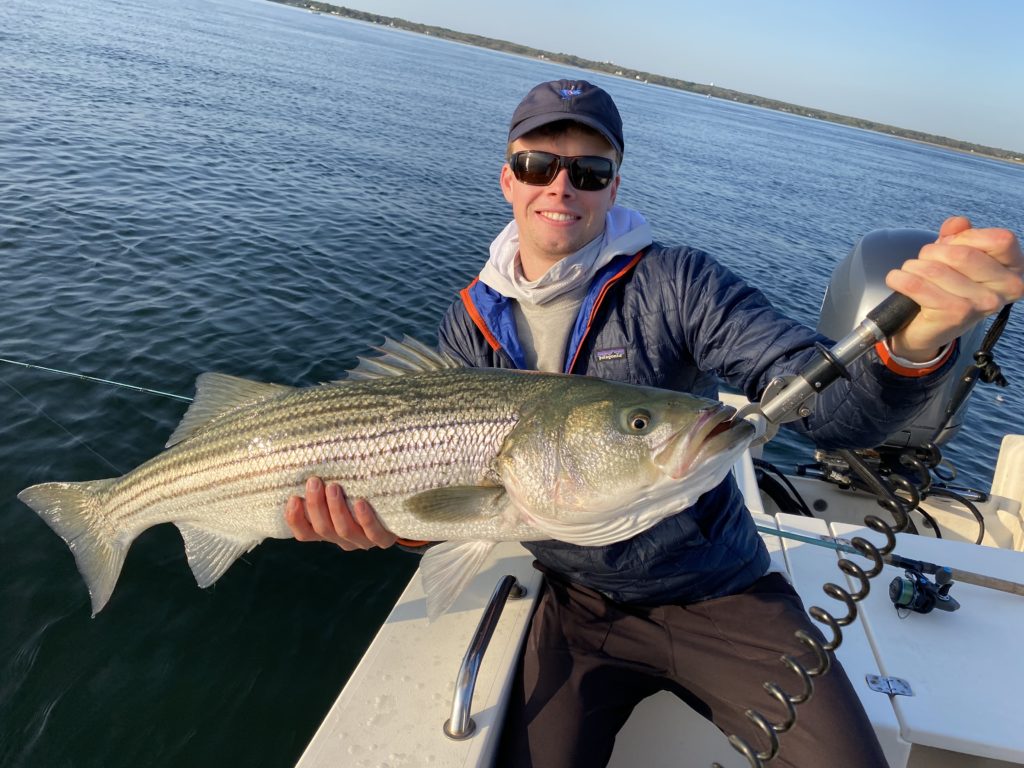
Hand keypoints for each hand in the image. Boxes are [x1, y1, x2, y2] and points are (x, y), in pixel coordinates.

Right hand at [285, 476, 396, 549]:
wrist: (399, 511)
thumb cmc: (362, 493)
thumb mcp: (341, 491)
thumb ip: (325, 484)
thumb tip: (309, 456)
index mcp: (328, 530)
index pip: (305, 533)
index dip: (295, 519)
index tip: (292, 498)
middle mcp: (343, 538)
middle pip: (323, 529)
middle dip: (315, 505)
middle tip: (314, 482)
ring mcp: (363, 540)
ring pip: (344, 530)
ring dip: (336, 509)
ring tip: (334, 487)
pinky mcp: (384, 539)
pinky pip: (373, 534)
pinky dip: (365, 519)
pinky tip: (361, 503)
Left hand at [886, 216, 1022, 361]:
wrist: (926, 330)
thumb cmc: (947, 287)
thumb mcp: (955, 255)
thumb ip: (958, 235)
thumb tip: (957, 223)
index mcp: (1015, 269)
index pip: (1000, 239)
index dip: (966, 238)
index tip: (950, 246)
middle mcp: (1007, 289)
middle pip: (961, 254)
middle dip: (932, 252)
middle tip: (924, 262)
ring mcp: (982, 304)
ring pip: (935, 269)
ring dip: (913, 267)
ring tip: (911, 273)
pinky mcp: (955, 315)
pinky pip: (918, 285)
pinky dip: (900, 279)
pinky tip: (897, 280)